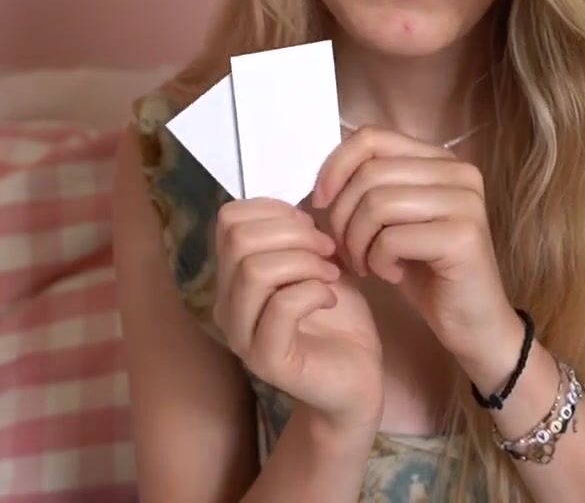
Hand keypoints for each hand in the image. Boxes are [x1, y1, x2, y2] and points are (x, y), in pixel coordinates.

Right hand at [212, 197, 383, 434]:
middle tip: (328, 251)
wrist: (357, 378)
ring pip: (255, 270)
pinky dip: (314, 291)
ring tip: (331, 275)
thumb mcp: (319, 263)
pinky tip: (331, 299)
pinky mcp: (268, 360)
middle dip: (293, 234)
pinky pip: (282, 305)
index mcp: (233, 276)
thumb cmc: (337, 320)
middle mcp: (227, 305)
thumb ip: (301, 235)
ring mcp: (243, 336)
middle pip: (239, 240)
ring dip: (305, 262)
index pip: (228, 219)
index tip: (312, 228)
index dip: (275, 211)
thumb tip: (299, 206)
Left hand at [310, 127, 522, 379]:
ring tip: (367, 265)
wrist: (474, 323)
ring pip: (377, 203)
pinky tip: (390, 275)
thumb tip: (324, 175)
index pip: (371, 138)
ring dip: (357, 242)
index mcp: (440, 159)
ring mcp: (465, 201)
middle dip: (343, 216)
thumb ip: (371, 188)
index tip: (320, 202)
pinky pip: (391, 238)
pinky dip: (377, 261)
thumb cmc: (428, 272)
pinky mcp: (463, 236)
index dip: (335, 167)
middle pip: (369, 173)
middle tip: (347, 251)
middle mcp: (459, 171)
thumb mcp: (394, 222)